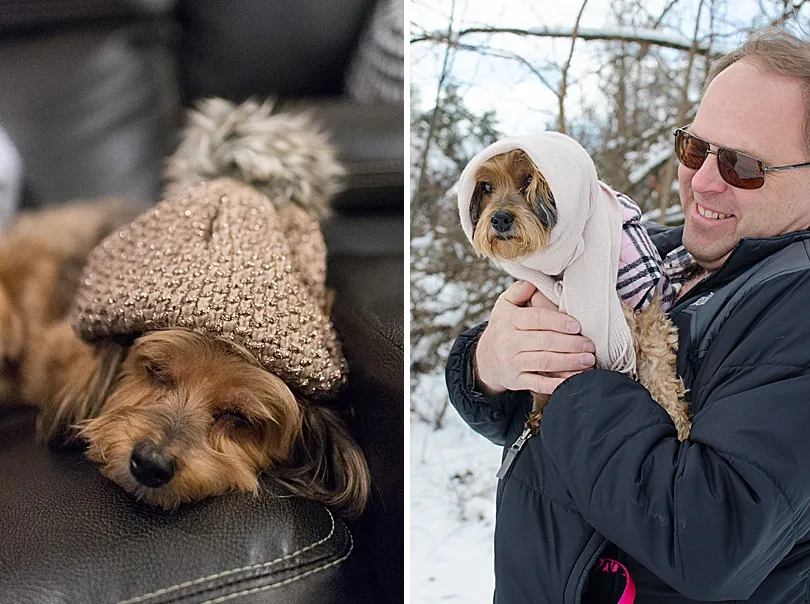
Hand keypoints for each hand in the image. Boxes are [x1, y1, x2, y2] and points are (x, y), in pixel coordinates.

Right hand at [474, 281, 594, 396]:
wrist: (484, 360)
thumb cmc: (503, 328)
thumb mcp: (504, 306)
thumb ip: (519, 291)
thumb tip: (533, 283)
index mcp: (508, 320)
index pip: (536, 318)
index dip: (558, 322)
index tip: (577, 326)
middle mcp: (508, 341)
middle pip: (544, 341)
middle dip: (570, 344)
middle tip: (590, 345)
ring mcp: (512, 362)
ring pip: (544, 362)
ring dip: (569, 362)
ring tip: (587, 360)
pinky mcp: (516, 380)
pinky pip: (538, 383)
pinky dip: (556, 384)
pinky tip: (572, 380)